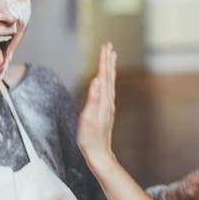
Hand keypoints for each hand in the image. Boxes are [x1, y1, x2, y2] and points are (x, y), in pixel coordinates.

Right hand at [77, 43, 116, 163]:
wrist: (99, 154)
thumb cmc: (90, 138)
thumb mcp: (87, 119)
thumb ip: (92, 98)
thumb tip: (95, 80)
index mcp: (103, 100)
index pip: (103, 75)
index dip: (103, 60)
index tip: (104, 46)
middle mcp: (108, 101)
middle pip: (108, 76)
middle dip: (107, 59)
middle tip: (109, 45)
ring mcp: (108, 105)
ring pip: (110, 81)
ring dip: (110, 68)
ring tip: (111, 56)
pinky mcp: (106, 110)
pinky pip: (109, 89)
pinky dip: (109, 79)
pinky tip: (107, 79)